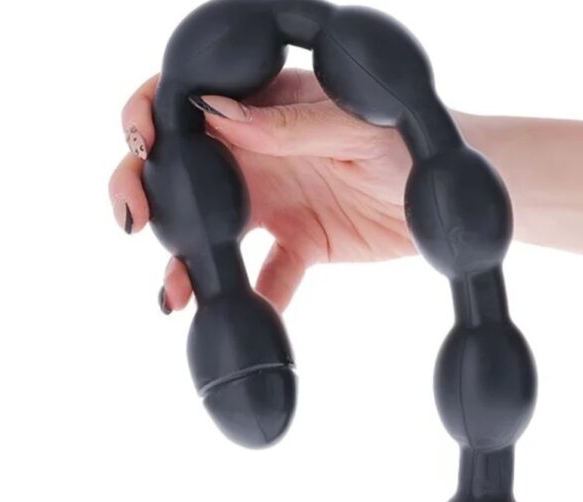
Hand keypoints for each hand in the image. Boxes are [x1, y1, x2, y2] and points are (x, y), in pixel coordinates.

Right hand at [109, 68, 415, 311]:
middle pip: (182, 170)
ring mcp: (275, 201)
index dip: (150, 115)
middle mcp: (257, 153)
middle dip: (144, 189)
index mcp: (263, 104)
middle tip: (132, 218)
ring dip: (184, 260)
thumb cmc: (407, 135)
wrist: (449, 192)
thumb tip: (214, 112)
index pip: (187, 101)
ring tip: (174, 292)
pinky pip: (268, 276)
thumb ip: (287, 124)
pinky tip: (239, 319)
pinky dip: (253, 300)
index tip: (138, 140)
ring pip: (212, 231)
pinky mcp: (300, 243)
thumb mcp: (351, 122)